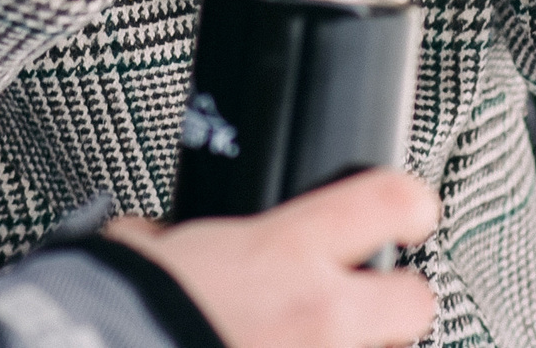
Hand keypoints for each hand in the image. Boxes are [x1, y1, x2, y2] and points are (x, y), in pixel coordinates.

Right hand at [103, 169, 438, 347]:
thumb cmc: (121, 312)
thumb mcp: (147, 249)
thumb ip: (175, 238)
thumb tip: (167, 238)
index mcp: (284, 251)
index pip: (389, 202)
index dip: (410, 202)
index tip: (409, 210)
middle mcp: (317, 317)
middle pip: (414, 302)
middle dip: (397, 302)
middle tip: (365, 301)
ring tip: (304, 341)